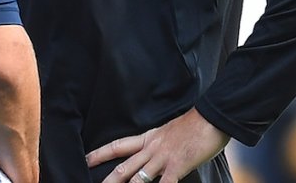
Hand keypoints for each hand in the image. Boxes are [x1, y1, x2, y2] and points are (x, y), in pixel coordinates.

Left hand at [85, 108, 229, 182]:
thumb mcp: (168, 131)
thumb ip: (158, 143)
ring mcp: (163, 158)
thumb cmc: (193, 125)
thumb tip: (152, 153)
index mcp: (148, 138)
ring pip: (138, 178)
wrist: (210, 117)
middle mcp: (151, 149)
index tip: (85, 159)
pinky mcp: (178, 165)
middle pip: (123, 167)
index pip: (118, 146)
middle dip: (108, 180)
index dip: (100, 154)